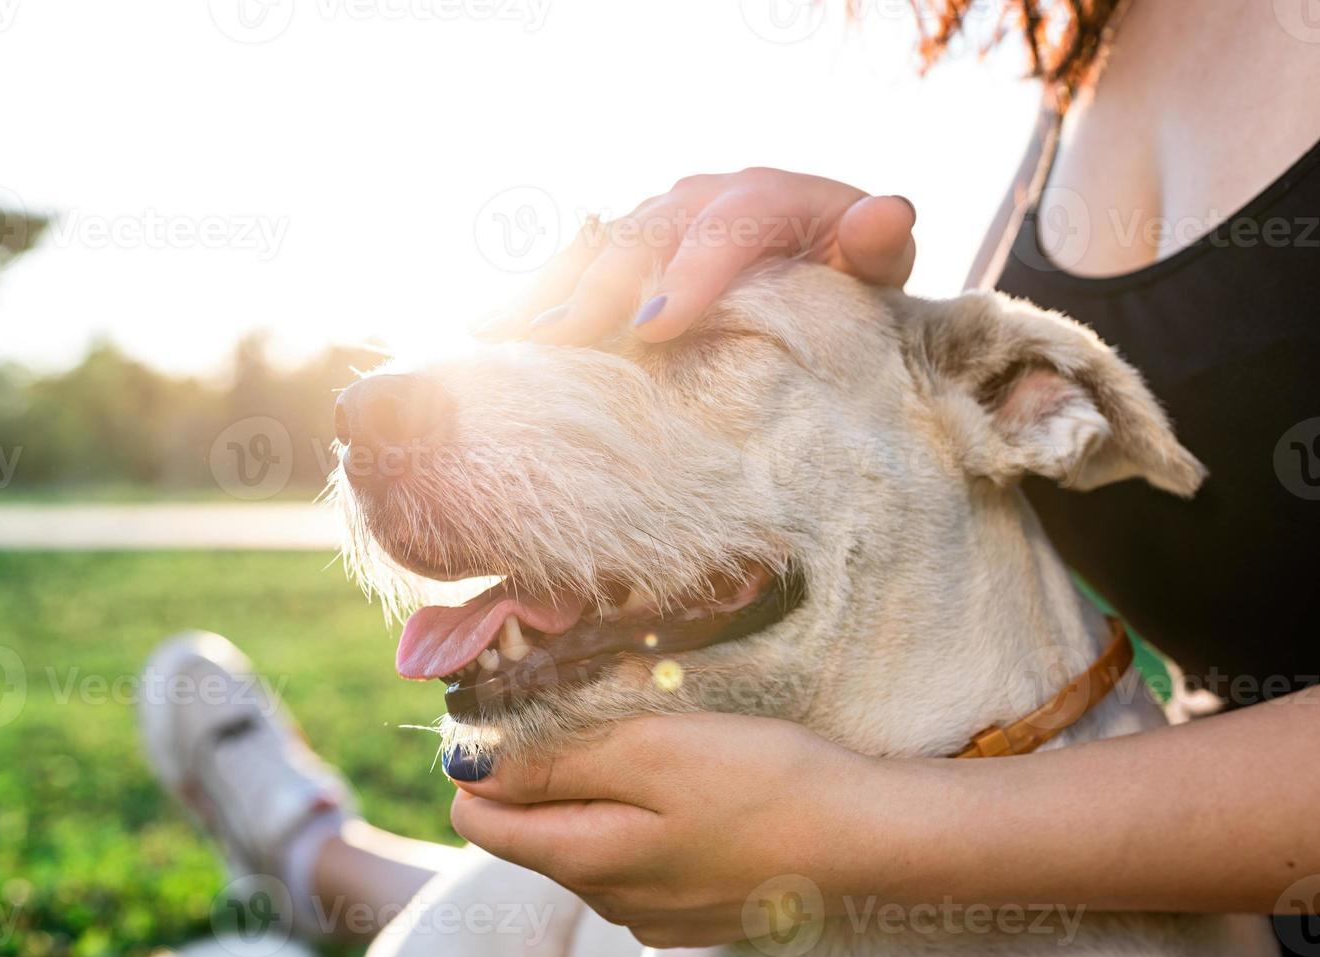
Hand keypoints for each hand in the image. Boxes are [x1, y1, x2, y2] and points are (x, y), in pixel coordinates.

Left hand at [448, 713, 907, 947]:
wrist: (866, 837)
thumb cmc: (763, 783)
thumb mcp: (652, 749)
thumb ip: (554, 762)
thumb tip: (467, 768)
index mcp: (586, 860)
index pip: (479, 817)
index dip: (489, 758)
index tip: (527, 711)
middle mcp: (608, 899)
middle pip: (533, 829)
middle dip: (550, 770)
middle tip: (607, 716)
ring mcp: (652, 911)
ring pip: (587, 840)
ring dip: (601, 790)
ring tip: (657, 747)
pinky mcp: (692, 907)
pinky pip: (637, 858)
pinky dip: (645, 817)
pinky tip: (692, 791)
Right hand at [493, 168, 916, 345]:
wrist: (822, 251)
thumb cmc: (852, 274)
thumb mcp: (880, 264)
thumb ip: (880, 245)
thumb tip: (885, 215)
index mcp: (767, 198)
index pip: (724, 230)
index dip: (688, 277)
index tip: (654, 329)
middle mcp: (702, 198)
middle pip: (643, 239)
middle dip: (596, 293)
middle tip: (555, 346)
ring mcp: (658, 218)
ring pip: (595, 249)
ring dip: (544, 293)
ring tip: (495, 337)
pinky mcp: (628, 245)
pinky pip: (573, 264)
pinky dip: (531, 294)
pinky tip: (483, 327)